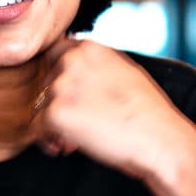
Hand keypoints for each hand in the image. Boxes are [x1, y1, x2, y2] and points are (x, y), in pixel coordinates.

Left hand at [33, 37, 195, 177]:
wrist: (160, 140)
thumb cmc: (147, 111)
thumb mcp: (123, 71)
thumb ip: (96, 64)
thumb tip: (71, 65)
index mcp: (90, 47)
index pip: (54, 55)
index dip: (60, 79)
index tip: (74, 99)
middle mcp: (72, 60)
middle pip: (46, 83)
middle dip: (58, 105)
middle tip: (80, 126)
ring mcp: (62, 85)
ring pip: (39, 105)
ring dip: (53, 125)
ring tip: (75, 141)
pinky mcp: (55, 112)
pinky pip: (36, 127)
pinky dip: (46, 141)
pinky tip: (66, 148)